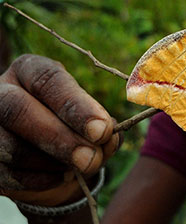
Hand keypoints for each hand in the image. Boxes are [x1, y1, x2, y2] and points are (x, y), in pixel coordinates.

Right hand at [0, 54, 120, 205]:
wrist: (51, 158)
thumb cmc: (76, 127)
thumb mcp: (93, 119)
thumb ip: (104, 127)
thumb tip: (108, 138)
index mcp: (30, 71)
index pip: (48, 79)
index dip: (75, 105)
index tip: (102, 130)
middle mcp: (2, 92)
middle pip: (18, 109)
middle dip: (59, 137)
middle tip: (91, 158)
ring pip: (9, 146)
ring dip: (50, 163)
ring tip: (80, 167)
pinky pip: (5, 174)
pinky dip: (39, 180)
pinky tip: (62, 177)